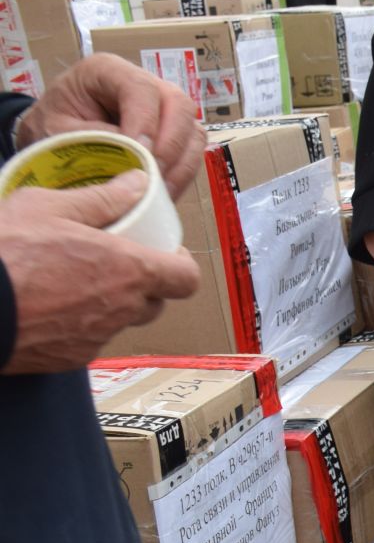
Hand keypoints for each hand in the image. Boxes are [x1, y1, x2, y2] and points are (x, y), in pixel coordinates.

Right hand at [0, 173, 201, 373]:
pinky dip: (81, 324)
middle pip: (156, 302)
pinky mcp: (70, 359)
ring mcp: (96, 338)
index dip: (180, 265)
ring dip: (111, 304)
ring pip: (121, 322)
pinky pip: (90, 340)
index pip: (186, 279)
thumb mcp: (48, 206)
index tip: (165, 253)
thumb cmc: (5, 253)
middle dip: (145, 284)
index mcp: (129, 270)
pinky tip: (53, 306)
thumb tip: (138, 184)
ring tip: (77, 281)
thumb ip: (102, 198)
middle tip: (116, 263)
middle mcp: (120, 310)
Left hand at [16, 55, 204, 197]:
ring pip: (193, 130)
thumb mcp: (58, 131)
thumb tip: (136, 158)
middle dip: (172, 144)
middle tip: (155, 176)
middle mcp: (143, 84)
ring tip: (161, 192)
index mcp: (107, 71)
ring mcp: (163, 108)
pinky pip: (192, 152)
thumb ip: (94, 139)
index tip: (141, 152)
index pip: (141, 88)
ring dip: (182, 164)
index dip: (146, 121)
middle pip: (179, 105)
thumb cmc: (50, 128)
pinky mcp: (173, 133)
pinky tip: (164, 192)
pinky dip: (182, 174)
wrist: (50, 136)